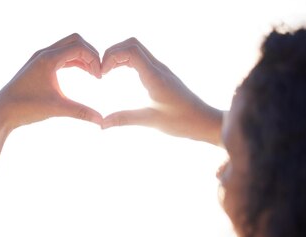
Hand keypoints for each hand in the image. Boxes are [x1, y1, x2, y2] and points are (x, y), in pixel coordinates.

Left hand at [0, 33, 103, 131]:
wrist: (1, 112)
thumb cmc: (26, 108)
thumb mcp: (57, 109)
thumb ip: (81, 112)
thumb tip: (101, 121)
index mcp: (48, 59)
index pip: (79, 47)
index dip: (94, 59)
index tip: (100, 77)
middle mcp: (43, 54)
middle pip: (75, 41)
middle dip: (90, 54)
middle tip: (99, 72)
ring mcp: (39, 58)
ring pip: (67, 47)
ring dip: (82, 57)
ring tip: (93, 74)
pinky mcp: (37, 65)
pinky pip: (60, 56)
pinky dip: (73, 61)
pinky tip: (82, 72)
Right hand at [100, 38, 221, 143]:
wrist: (203, 121)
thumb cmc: (182, 121)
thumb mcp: (150, 121)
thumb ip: (124, 119)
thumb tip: (102, 124)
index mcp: (155, 76)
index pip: (130, 50)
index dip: (111, 57)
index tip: (102, 74)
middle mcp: (158, 68)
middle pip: (132, 44)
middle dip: (112, 52)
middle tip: (102, 71)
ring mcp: (160, 69)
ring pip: (136, 49)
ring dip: (119, 55)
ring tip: (107, 72)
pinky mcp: (161, 74)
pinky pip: (141, 58)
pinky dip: (126, 61)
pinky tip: (119, 75)